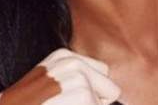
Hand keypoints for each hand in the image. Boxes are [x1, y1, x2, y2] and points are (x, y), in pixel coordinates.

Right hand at [0, 48, 121, 104]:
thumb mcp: (47, 83)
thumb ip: (71, 79)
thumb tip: (111, 91)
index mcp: (65, 56)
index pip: (102, 74)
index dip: (92, 93)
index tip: (66, 99)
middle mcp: (74, 62)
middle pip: (110, 88)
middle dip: (96, 102)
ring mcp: (79, 77)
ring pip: (103, 103)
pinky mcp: (83, 94)